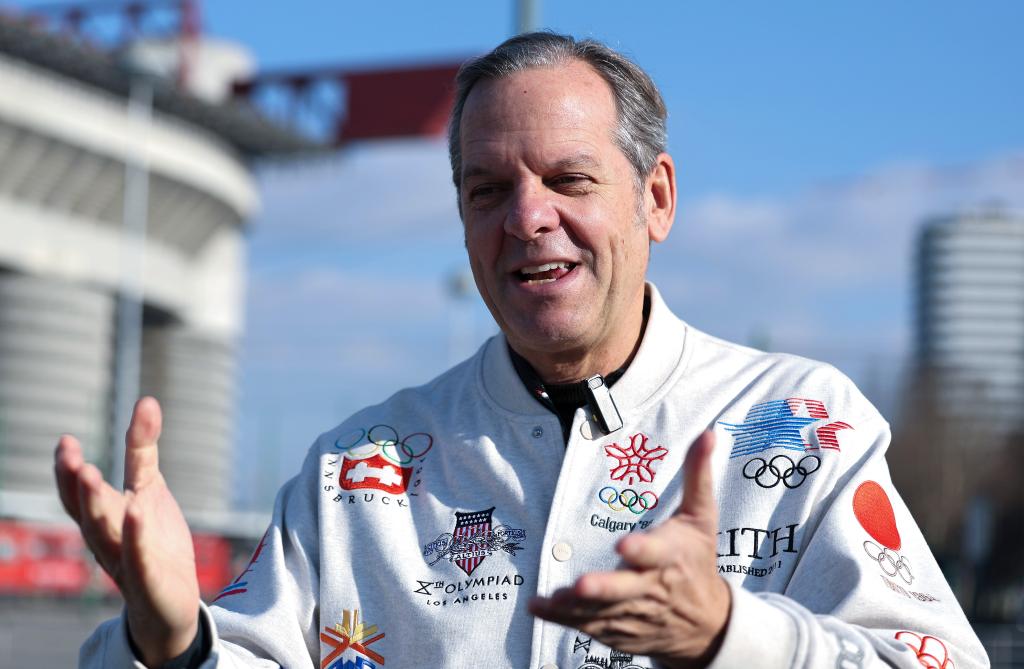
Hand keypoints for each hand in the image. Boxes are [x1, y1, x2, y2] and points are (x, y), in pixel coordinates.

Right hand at [54, 397, 199, 666]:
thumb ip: (142, 449)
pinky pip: (138, 559)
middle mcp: (106, 540)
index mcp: (102, 517)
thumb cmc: (152, 541)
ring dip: (96, 507)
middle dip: (77, 485)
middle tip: (71, 456)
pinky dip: (136, 537)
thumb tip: (146, 400)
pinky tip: (138, 512)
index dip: (68, 470)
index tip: (66, 441)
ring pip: (105, 535)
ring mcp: (125, 562)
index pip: (78, 494)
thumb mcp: (148, 489)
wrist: (171, 602)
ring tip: (93, 475)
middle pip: (86, 512)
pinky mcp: (149, 581)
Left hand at [529, 431, 730, 667]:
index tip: (624, 545)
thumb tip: (708, 434)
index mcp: (670, 556)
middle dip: (604, 589)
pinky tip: (538, 608)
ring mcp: (636, 614)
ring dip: (576, 607)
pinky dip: (564, 620)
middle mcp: (652, 587)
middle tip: (580, 585)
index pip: (656, 553)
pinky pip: (590, 627)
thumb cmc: (698, 561)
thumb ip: (697, 476)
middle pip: (626, 591)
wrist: (707, 625)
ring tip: (551, 598)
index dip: (641, 550)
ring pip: (603, 612)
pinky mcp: (620, 631)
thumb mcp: (702, 518)